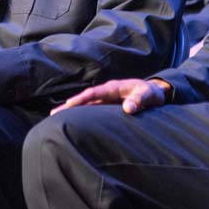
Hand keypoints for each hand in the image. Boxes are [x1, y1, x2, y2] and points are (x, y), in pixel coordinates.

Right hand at [51, 78, 168, 114]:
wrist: (155, 92)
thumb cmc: (151, 94)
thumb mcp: (148, 96)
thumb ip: (139, 100)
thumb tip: (128, 108)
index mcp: (114, 88)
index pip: (94, 93)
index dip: (82, 99)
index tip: (69, 105)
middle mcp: (106, 92)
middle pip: (85, 99)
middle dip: (69, 105)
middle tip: (53, 114)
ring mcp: (106, 99)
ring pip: (86, 105)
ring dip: (72, 110)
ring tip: (56, 118)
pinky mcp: (107, 105)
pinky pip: (91, 109)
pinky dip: (80, 114)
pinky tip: (72, 121)